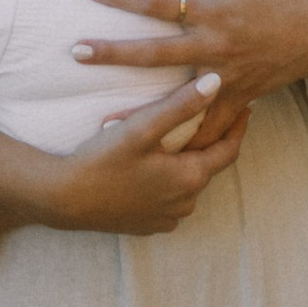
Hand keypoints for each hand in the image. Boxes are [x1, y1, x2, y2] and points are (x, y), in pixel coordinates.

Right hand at [0, 76, 250, 238]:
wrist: (63, 200)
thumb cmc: (103, 160)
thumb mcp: (143, 127)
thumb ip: (182, 104)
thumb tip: (218, 81)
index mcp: (190, 177)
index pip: (229, 148)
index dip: (238, 125)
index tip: (244, 104)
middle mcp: (185, 203)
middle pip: (207, 166)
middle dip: (210, 141)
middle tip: (211, 115)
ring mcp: (166, 218)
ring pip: (187, 184)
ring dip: (186, 162)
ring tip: (179, 138)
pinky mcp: (147, 225)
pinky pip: (167, 200)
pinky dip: (168, 182)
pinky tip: (153, 166)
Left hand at [73, 0, 307, 131]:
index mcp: (214, 11)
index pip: (160, 2)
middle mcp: (215, 47)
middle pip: (155, 53)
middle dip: (113, 54)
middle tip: (77, 52)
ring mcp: (224, 78)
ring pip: (176, 100)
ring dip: (141, 112)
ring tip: (103, 126)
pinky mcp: (235, 99)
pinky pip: (206, 125)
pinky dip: (182, 139)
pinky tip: (155, 150)